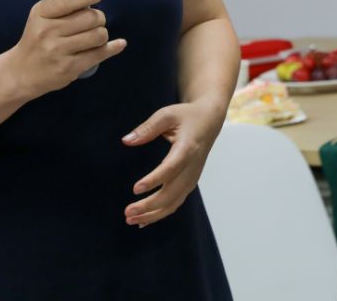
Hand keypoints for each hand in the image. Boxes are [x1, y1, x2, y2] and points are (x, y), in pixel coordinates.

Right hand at [7, 0, 125, 98]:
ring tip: (94, 36)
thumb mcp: (43, 17)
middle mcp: (48, 31)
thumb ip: (67, 2)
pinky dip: (113, 47)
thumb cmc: (37, 39)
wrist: (21, 73)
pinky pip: (99, 54)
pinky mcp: (69, 68)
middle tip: (93, 22)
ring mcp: (58, 51)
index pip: (68, 0)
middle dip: (98, 17)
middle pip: (90, 17)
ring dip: (101, 33)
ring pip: (98, 35)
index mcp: (41, 13)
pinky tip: (119, 44)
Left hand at [121, 98, 225, 227]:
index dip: (155, 180)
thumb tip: (126, 141)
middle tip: (127, 212)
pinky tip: (143, 221)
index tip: (136, 189)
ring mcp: (193, 176)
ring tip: (130, 220)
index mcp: (188, 148)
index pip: (172, 168)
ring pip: (174, 202)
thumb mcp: (167, 114)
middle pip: (172, 192)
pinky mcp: (190, 182)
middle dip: (150, 205)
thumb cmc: (187, 116)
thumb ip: (147, 128)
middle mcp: (192, 166)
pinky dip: (161, 213)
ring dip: (153, 214)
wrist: (209, 120)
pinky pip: (176, 202)